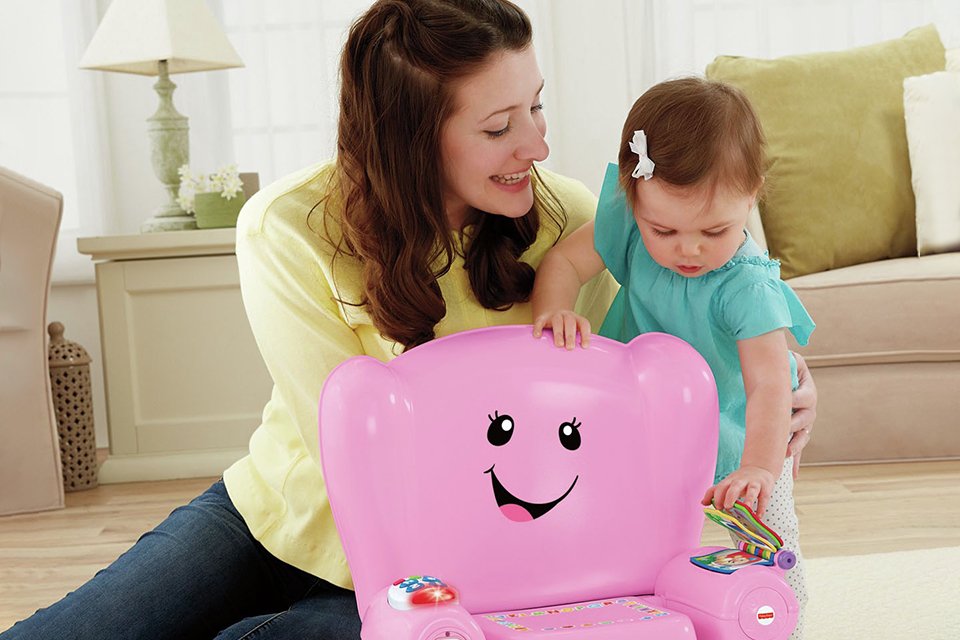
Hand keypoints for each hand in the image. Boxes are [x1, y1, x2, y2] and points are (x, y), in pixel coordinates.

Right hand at [532, 310, 591, 348]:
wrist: (551, 315)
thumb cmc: (565, 330)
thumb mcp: (573, 333)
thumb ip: (576, 342)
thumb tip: (579, 361)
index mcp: (576, 320)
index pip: (584, 324)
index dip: (585, 335)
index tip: (584, 347)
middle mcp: (566, 316)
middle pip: (570, 323)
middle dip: (570, 335)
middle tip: (570, 348)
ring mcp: (554, 316)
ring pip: (557, 322)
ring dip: (558, 333)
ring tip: (559, 345)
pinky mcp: (542, 318)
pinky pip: (540, 322)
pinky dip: (538, 328)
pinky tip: (537, 336)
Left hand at [702, 465, 775, 517]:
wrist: (760, 468)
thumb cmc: (741, 480)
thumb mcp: (727, 483)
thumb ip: (715, 492)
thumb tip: (703, 503)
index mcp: (730, 481)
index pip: (721, 486)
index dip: (718, 496)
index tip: (716, 507)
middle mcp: (741, 481)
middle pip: (735, 486)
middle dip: (730, 496)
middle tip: (727, 507)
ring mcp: (754, 483)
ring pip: (752, 490)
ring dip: (749, 499)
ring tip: (746, 509)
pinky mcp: (766, 488)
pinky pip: (764, 497)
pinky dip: (761, 507)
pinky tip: (758, 516)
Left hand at [787, 351, 816, 478]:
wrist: (788, 377)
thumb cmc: (787, 368)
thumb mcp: (792, 360)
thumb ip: (792, 359)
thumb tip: (787, 355)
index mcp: (808, 392)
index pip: (803, 397)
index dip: (795, 399)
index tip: (787, 399)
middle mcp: (809, 410)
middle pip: (804, 420)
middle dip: (793, 425)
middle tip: (783, 429)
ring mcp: (805, 424)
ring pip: (802, 437)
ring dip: (795, 445)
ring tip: (786, 452)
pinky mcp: (798, 434)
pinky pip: (799, 450)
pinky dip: (796, 462)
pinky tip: (793, 475)